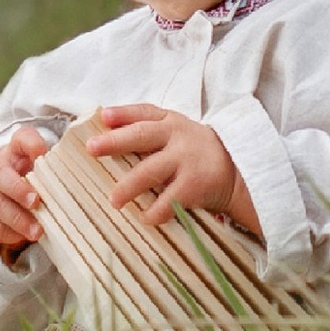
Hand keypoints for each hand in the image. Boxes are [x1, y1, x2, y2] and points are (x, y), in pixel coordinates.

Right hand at [0, 126, 49, 262]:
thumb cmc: (27, 178)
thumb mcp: (39, 166)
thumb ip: (51, 162)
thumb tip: (59, 161)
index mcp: (14, 152)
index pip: (21, 139)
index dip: (31, 144)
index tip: (42, 154)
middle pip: (0, 175)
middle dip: (18, 189)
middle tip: (36, 201)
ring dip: (17, 218)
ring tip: (37, 231)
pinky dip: (9, 233)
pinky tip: (24, 237)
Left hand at [80, 104, 257, 234]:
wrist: (237, 171)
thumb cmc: (196, 150)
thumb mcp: (178, 130)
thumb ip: (151, 127)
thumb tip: (108, 128)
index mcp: (171, 122)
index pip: (144, 113)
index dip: (122, 113)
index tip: (103, 117)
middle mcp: (177, 137)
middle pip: (141, 136)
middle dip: (114, 142)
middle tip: (92, 149)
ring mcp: (185, 161)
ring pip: (149, 172)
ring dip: (128, 186)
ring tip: (114, 200)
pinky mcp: (193, 186)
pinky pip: (168, 201)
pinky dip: (154, 212)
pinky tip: (144, 217)